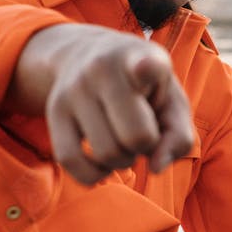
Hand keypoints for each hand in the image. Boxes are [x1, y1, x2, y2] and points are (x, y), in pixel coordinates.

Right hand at [4, 24, 194, 184]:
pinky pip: (70, 161)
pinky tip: (103, 163)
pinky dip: (92, 175)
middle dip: (145, 147)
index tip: (145, 67)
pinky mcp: (54, 110)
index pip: (146, 65)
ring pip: (106, 154)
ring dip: (122, 161)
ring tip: (122, 140)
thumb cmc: (143, 88)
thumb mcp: (171, 102)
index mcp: (143, 59)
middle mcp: (103, 68)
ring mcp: (75, 88)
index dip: (147, 69)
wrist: (88, 56)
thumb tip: (155, 169)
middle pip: (135, 138)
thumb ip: (178, 137)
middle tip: (142, 131)